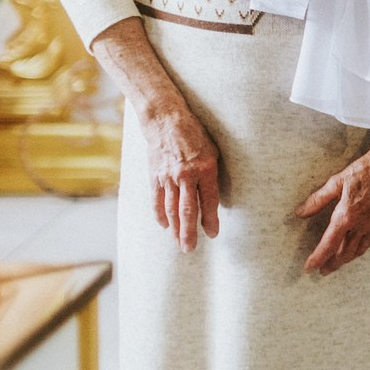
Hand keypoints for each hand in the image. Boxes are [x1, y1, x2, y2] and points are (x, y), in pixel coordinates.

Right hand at [141, 98, 221, 253]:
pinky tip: (165, 226)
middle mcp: (186, 175)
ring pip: (171, 210)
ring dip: (175, 229)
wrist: (166, 120)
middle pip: (187, 210)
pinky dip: (160, 215)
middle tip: (190, 249)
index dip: (210, 220)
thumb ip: (212, 174)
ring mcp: (168, 177)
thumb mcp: (213, 151)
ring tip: (180, 244)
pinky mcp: (155, 176)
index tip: (213, 234)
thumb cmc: (196, 134)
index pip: (209, 201)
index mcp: (205, 169)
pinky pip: (157, 201)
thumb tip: (214, 196)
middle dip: (189, 232)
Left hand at [298, 132, 369, 275]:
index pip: (329, 245)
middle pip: (344, 253)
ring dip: (346, 260)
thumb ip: (317, 200)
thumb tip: (301, 212)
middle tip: (322, 271)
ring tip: (337, 264)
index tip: (309, 268)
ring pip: (358, 251)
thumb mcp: (335, 183)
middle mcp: (360, 225)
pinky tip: (356, 250)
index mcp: (346, 216)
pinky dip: (360, 250)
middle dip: (331, 264)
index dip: (318, 258)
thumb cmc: (361, 173)